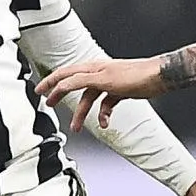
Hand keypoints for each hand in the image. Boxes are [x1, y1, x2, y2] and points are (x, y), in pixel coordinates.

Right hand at [35, 57, 167, 132]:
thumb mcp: (102, 79)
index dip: (50, 82)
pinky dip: (103, 115)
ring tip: (77, 127)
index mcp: (91, 68)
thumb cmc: (133, 75)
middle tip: (50, 106)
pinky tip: (106, 123)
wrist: (157, 78)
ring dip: (83, 114)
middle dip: (61, 98)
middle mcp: (97, 74)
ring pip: (89, 99)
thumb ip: (80, 81)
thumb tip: (62, 85)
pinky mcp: (118, 92)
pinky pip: (105, 105)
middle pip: (74, 87)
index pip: (64, 74)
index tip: (39, 91)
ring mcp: (108, 83)